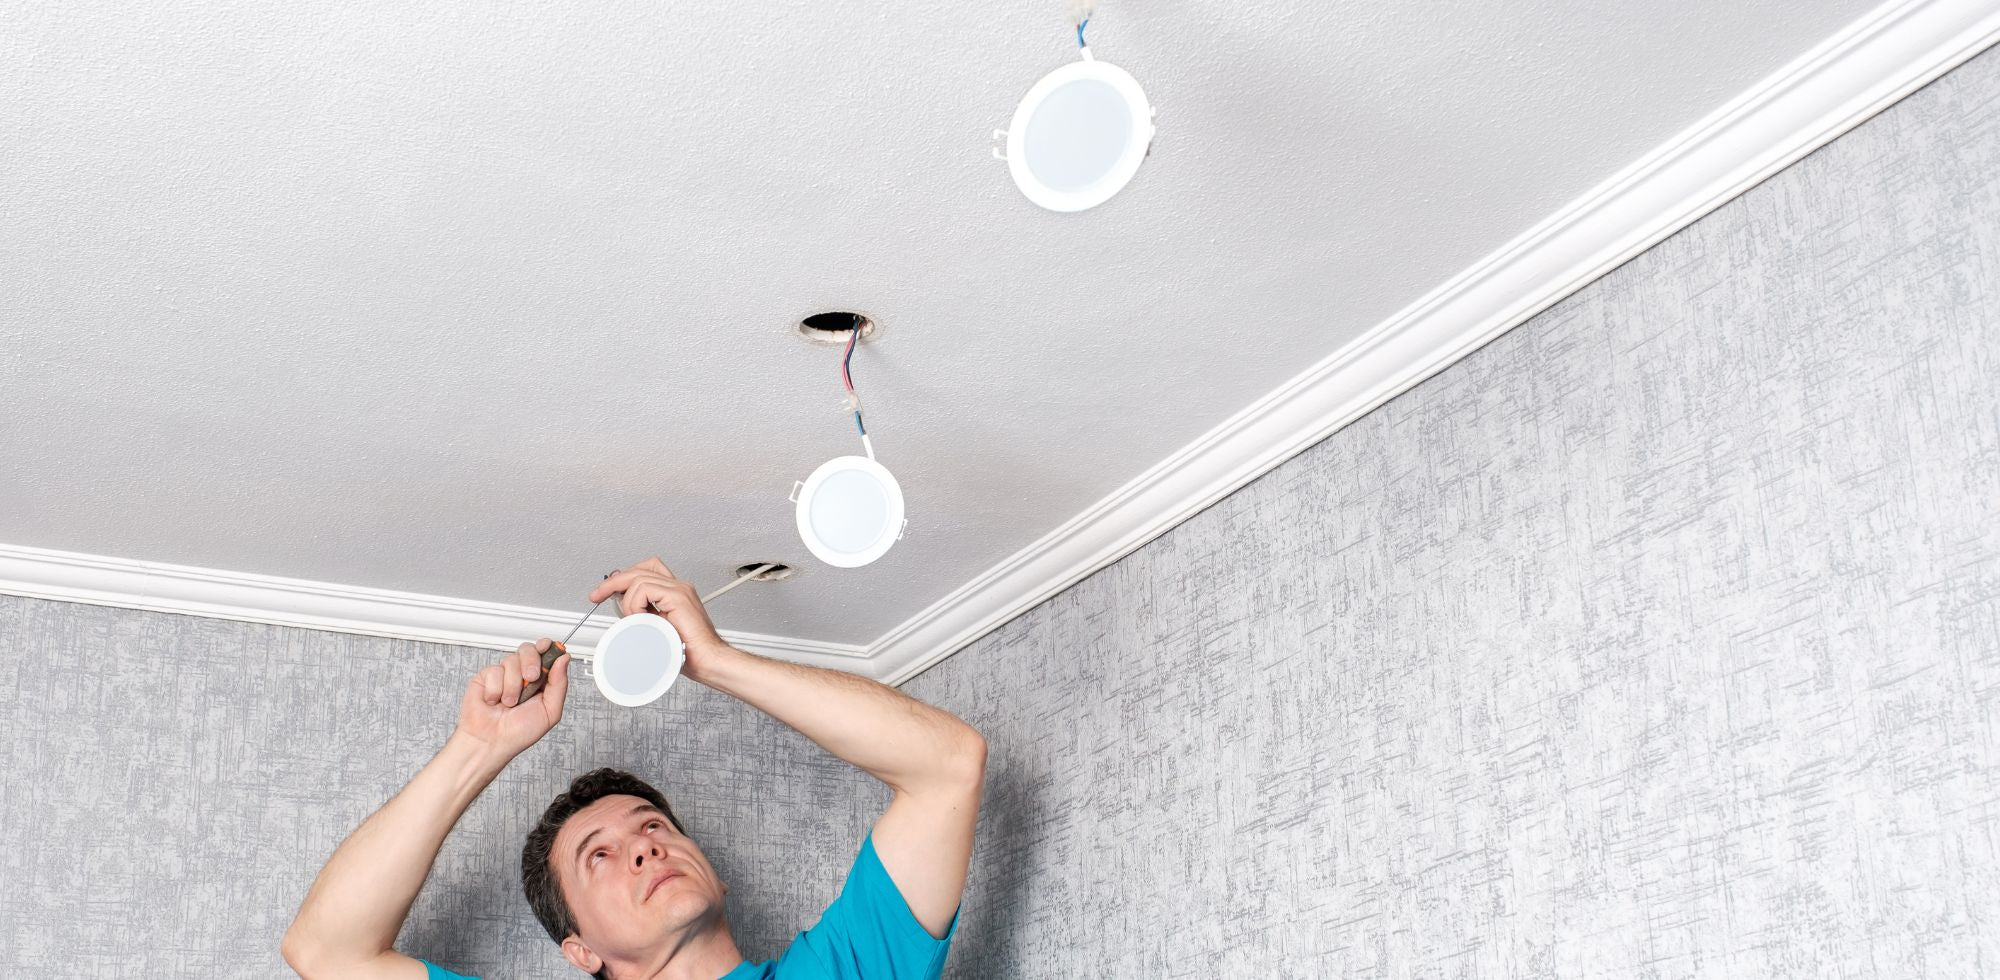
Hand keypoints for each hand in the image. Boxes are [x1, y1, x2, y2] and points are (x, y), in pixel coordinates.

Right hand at [454, 638, 569, 761]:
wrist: (491, 742)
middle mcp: (522, 675)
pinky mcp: (485, 677)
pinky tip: (494, 701)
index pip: (546, 654)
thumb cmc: (519, 733)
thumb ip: (559, 684)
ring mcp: (504, 674)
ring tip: (509, 703)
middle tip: (530, 678)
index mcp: (541, 681)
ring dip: (513, 685)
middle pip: (529, 649)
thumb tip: (564, 659)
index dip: (547, 647)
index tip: (548, 647)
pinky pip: (494, 671)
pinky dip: (496, 690)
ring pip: (512, 660)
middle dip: (531, 662)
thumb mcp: (550, 711)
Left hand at [588, 557, 730, 674]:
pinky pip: (645, 589)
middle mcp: (678, 587)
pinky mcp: (679, 597)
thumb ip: (644, 615)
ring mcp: (680, 590)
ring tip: (634, 619)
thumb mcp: (657, 629)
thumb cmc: (688, 651)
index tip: (603, 592)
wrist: (707, 660)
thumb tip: (624, 611)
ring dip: (628, 601)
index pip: (645, 570)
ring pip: (639, 578)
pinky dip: (635, 604)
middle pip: (640, 569)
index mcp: (674, 592)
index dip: (623, 577)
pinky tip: (640, 618)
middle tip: (597, 595)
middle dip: (614, 582)